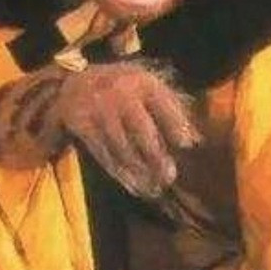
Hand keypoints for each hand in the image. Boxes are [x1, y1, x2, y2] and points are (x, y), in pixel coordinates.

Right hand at [55, 60, 200, 198]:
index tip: (186, 144)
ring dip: (139, 171)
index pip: (162, 103)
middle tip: (169, 177)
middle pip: (141, 128)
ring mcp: (99, 109)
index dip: (175, 123)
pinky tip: (132, 185)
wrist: (75, 80)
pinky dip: (119, 172)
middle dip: (156, 155)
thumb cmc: (124, 88)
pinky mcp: (83, 125)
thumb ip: (172, 109)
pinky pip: (103, 153)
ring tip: (154, 189)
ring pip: (121, 146)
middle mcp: (120, 93)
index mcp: (142, 82)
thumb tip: (195, 141)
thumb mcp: (148, 86)